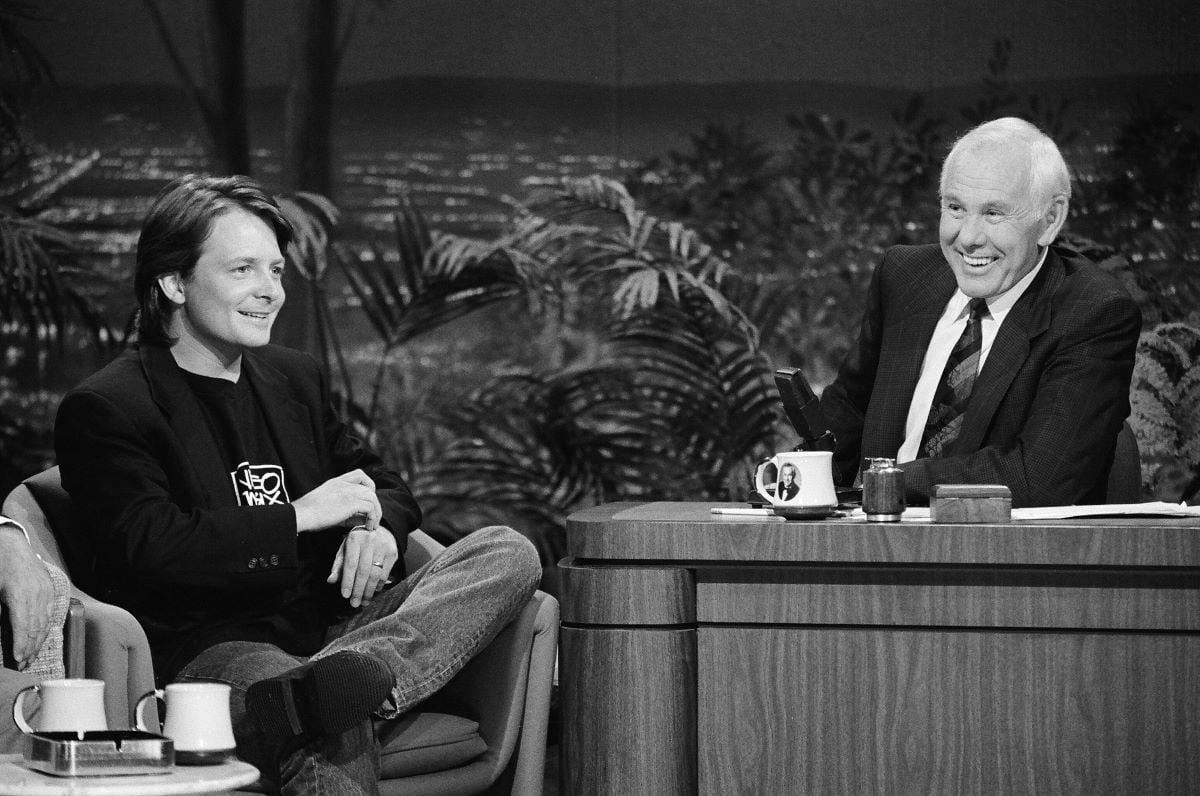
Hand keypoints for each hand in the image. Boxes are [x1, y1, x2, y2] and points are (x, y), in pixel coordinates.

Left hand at [0, 525, 53, 668]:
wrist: (11, 544)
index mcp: (19, 595)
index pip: (23, 627)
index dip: (21, 645)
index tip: (18, 660)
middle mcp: (36, 595)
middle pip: (36, 628)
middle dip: (30, 648)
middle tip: (24, 665)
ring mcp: (45, 592)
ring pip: (44, 623)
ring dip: (38, 642)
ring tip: (31, 656)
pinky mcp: (49, 590)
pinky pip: (49, 614)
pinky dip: (45, 628)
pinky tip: (40, 638)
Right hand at [292, 470, 382, 533]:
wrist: (299, 516)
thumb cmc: (309, 516)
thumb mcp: (329, 509)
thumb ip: (346, 512)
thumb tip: (363, 520)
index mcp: (336, 482)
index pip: (359, 474)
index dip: (369, 486)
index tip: (368, 502)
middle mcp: (342, 484)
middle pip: (369, 487)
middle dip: (375, 503)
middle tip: (372, 518)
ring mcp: (346, 491)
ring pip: (372, 497)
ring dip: (376, 512)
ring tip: (371, 525)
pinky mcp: (349, 502)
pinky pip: (370, 507)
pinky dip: (372, 517)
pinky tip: (367, 526)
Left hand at [326, 526, 398, 607]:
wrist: (381, 529)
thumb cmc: (358, 542)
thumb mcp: (346, 549)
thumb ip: (338, 565)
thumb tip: (330, 581)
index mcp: (354, 539)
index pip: (350, 564)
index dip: (347, 581)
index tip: (345, 595)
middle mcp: (369, 541)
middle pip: (363, 571)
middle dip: (358, 590)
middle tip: (354, 604)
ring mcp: (383, 546)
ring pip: (375, 574)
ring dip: (369, 591)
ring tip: (364, 602)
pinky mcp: (393, 552)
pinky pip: (385, 573)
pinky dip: (379, 585)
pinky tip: (374, 591)